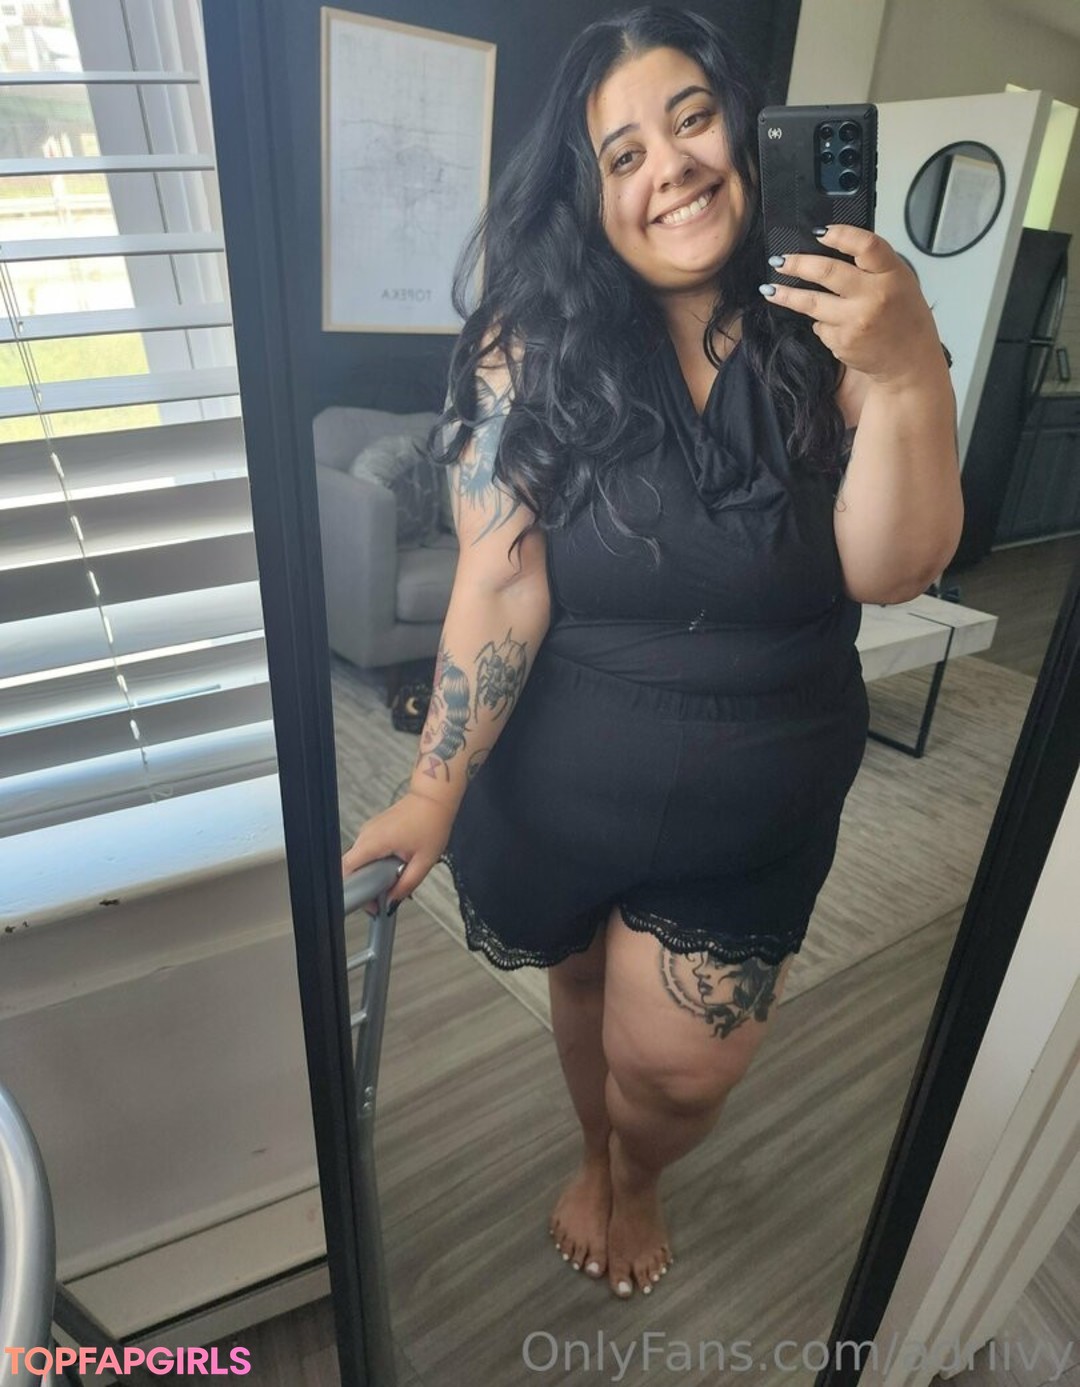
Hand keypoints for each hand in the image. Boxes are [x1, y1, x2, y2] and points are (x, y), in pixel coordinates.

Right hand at [341, 789, 454, 914]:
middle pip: (353, 868)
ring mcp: (369, 830)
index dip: (354, 890)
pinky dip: (378, 862)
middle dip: (367, 886)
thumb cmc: (431, 823)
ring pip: (362, 861)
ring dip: (374, 874)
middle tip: (386, 895)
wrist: (434, 798)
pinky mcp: (375, 829)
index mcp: (373, 842)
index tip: (369, 902)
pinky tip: (395, 865)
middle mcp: (366, 835)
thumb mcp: (423, 861)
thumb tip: (393, 901)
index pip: (346, 870)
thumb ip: (406, 884)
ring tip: (394, 879)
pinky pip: (369, 851)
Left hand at [760, 225, 945, 391]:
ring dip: (787, 295)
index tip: (819, 231)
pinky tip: (828, 323)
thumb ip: (872, 264)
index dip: (839, 235)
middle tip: (779, 259)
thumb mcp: (899, 280)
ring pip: (812, 302)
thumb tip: (829, 246)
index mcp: (892, 274)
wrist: (908, 361)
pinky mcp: (842, 342)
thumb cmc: (903, 316)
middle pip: (827, 271)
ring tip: (769, 289)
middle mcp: (874, 296)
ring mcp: (856, 321)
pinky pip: (820, 326)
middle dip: (797, 264)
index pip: (865, 245)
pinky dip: (820, 321)